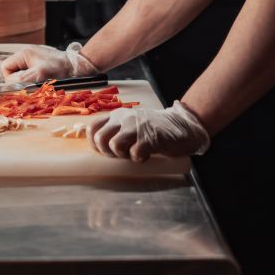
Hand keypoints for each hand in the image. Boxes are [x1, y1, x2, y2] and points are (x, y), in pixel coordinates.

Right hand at [1, 42, 99, 83]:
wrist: (75, 65)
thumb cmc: (59, 68)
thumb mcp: (40, 73)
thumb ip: (23, 79)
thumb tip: (11, 85)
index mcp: (23, 54)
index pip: (5, 67)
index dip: (10, 78)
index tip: (22, 83)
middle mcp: (26, 55)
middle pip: (12, 71)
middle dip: (19, 80)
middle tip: (32, 83)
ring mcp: (32, 60)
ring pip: (20, 74)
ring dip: (27, 81)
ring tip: (39, 82)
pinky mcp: (38, 64)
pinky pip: (28, 74)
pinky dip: (33, 80)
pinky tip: (42, 81)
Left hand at [89, 101, 210, 161]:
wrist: (182, 125)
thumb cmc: (155, 128)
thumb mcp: (132, 123)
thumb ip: (116, 129)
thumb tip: (98, 144)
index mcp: (118, 115)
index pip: (93, 127)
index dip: (94, 143)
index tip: (105, 151)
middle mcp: (124, 118)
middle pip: (100, 138)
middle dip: (107, 152)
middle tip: (121, 154)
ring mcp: (137, 127)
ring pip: (114, 145)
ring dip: (122, 155)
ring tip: (134, 154)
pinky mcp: (150, 138)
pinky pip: (135, 153)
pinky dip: (139, 159)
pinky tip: (146, 155)